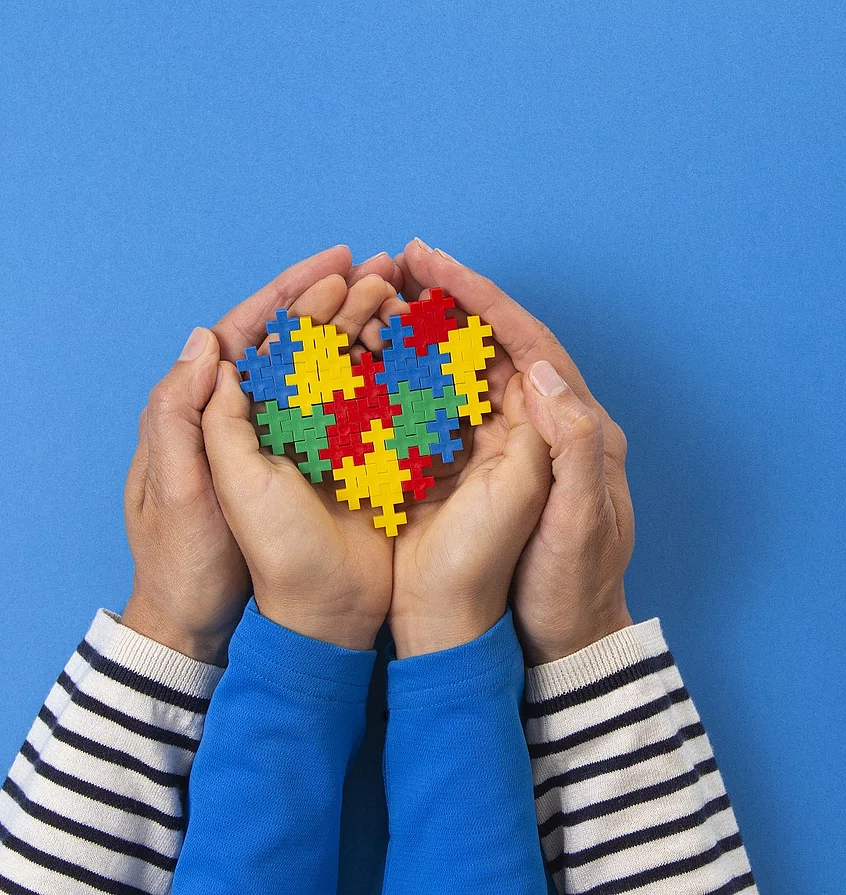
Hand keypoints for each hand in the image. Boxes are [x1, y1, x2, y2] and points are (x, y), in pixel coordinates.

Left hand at [199, 271, 402, 649]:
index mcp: (230, 417)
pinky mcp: (361, 462)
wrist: (303, 617)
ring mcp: (322, 439)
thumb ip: (200, 419)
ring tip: (412, 298)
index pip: (259, 336)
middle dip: (348, 299)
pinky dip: (401, 373)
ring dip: (378, 328)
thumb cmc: (240, 559)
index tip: (339, 261)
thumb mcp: (205, 487)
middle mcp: (278, 420)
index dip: (297, 293)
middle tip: (391, 268)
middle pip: (310, 342)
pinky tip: (430, 352)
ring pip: (349, 366)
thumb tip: (210, 344)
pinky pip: (380, 405)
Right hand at [398, 240, 634, 664]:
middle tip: (399, 259)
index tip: (432, 261)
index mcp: (579, 427)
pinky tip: (373, 364)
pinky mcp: (483, 474)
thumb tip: (537, 369)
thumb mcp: (577, 521)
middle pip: (495, 344)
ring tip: (380, 295)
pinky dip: (412, 381)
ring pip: (467, 372)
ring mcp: (513, 449)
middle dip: (449, 299)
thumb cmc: (571, 587)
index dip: (479, 298)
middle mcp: (547, 426)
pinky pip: (446, 412)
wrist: (560, 646)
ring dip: (426, 332)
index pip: (527, 341)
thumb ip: (570, 444)